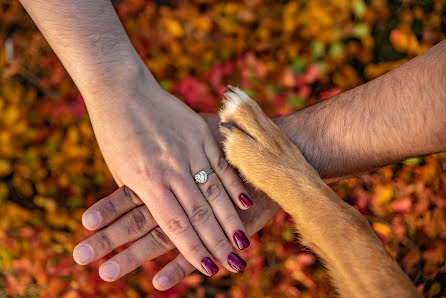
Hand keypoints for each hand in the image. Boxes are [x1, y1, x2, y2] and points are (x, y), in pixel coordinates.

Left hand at [74, 113, 279, 289]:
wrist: (122, 89)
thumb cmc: (115, 135)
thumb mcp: (123, 170)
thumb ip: (144, 195)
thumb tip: (160, 220)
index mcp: (146, 178)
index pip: (175, 223)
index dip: (194, 249)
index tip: (209, 268)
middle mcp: (171, 165)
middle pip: (200, 211)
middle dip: (218, 242)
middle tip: (234, 264)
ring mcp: (189, 147)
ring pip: (215, 189)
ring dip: (230, 219)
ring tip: (244, 242)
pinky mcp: (201, 132)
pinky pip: (221, 162)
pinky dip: (233, 184)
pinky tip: (244, 203)